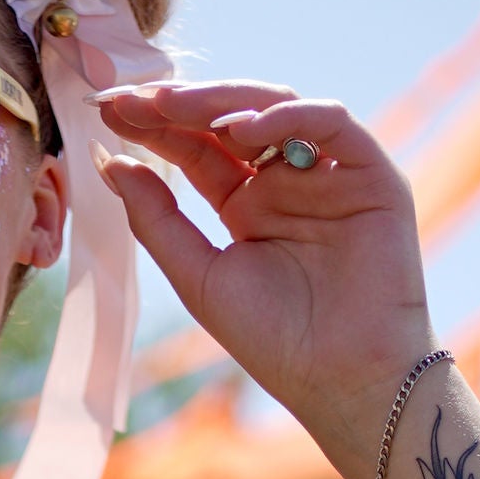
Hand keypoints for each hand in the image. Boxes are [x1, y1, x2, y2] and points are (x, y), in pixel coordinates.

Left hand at [95, 82, 432, 478]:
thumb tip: (109, 163)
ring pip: (278, 109)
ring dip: (225, 101)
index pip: (196, 148)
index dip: (154, 126)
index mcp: (246, 204)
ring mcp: (328, 174)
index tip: (107, 111)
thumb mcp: (199, 276)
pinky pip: (332, 124)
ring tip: (174, 106)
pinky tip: (241, 127)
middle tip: (131, 99)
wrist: (341, 380)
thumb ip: (157, 219)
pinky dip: (287, 115)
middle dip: (179, 105)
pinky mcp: (372, 175)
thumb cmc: (274, 339)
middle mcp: (286, 181)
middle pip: (231, 120)